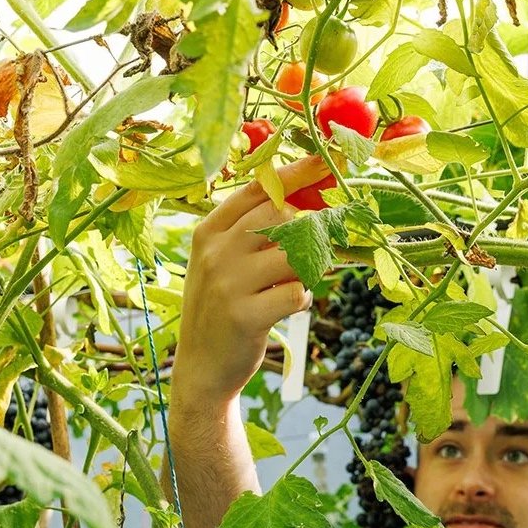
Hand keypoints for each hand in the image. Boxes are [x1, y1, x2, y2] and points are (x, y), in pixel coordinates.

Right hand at [171, 155, 329, 410]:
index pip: (257, 189)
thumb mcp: (221, 265)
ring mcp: (228, 283)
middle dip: (309, 229)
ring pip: (294, 254)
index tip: (326, 159)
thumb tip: (306, 204)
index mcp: (209, 232)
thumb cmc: (220, 311)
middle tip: (318, 246)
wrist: (201, 368)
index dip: (295, 173)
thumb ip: (251, 235)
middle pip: (281, 216)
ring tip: (294, 282)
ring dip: (306, 268)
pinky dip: (301, 298)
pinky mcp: (245, 315)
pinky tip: (286, 307)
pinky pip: (296, 292)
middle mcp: (216, 252)